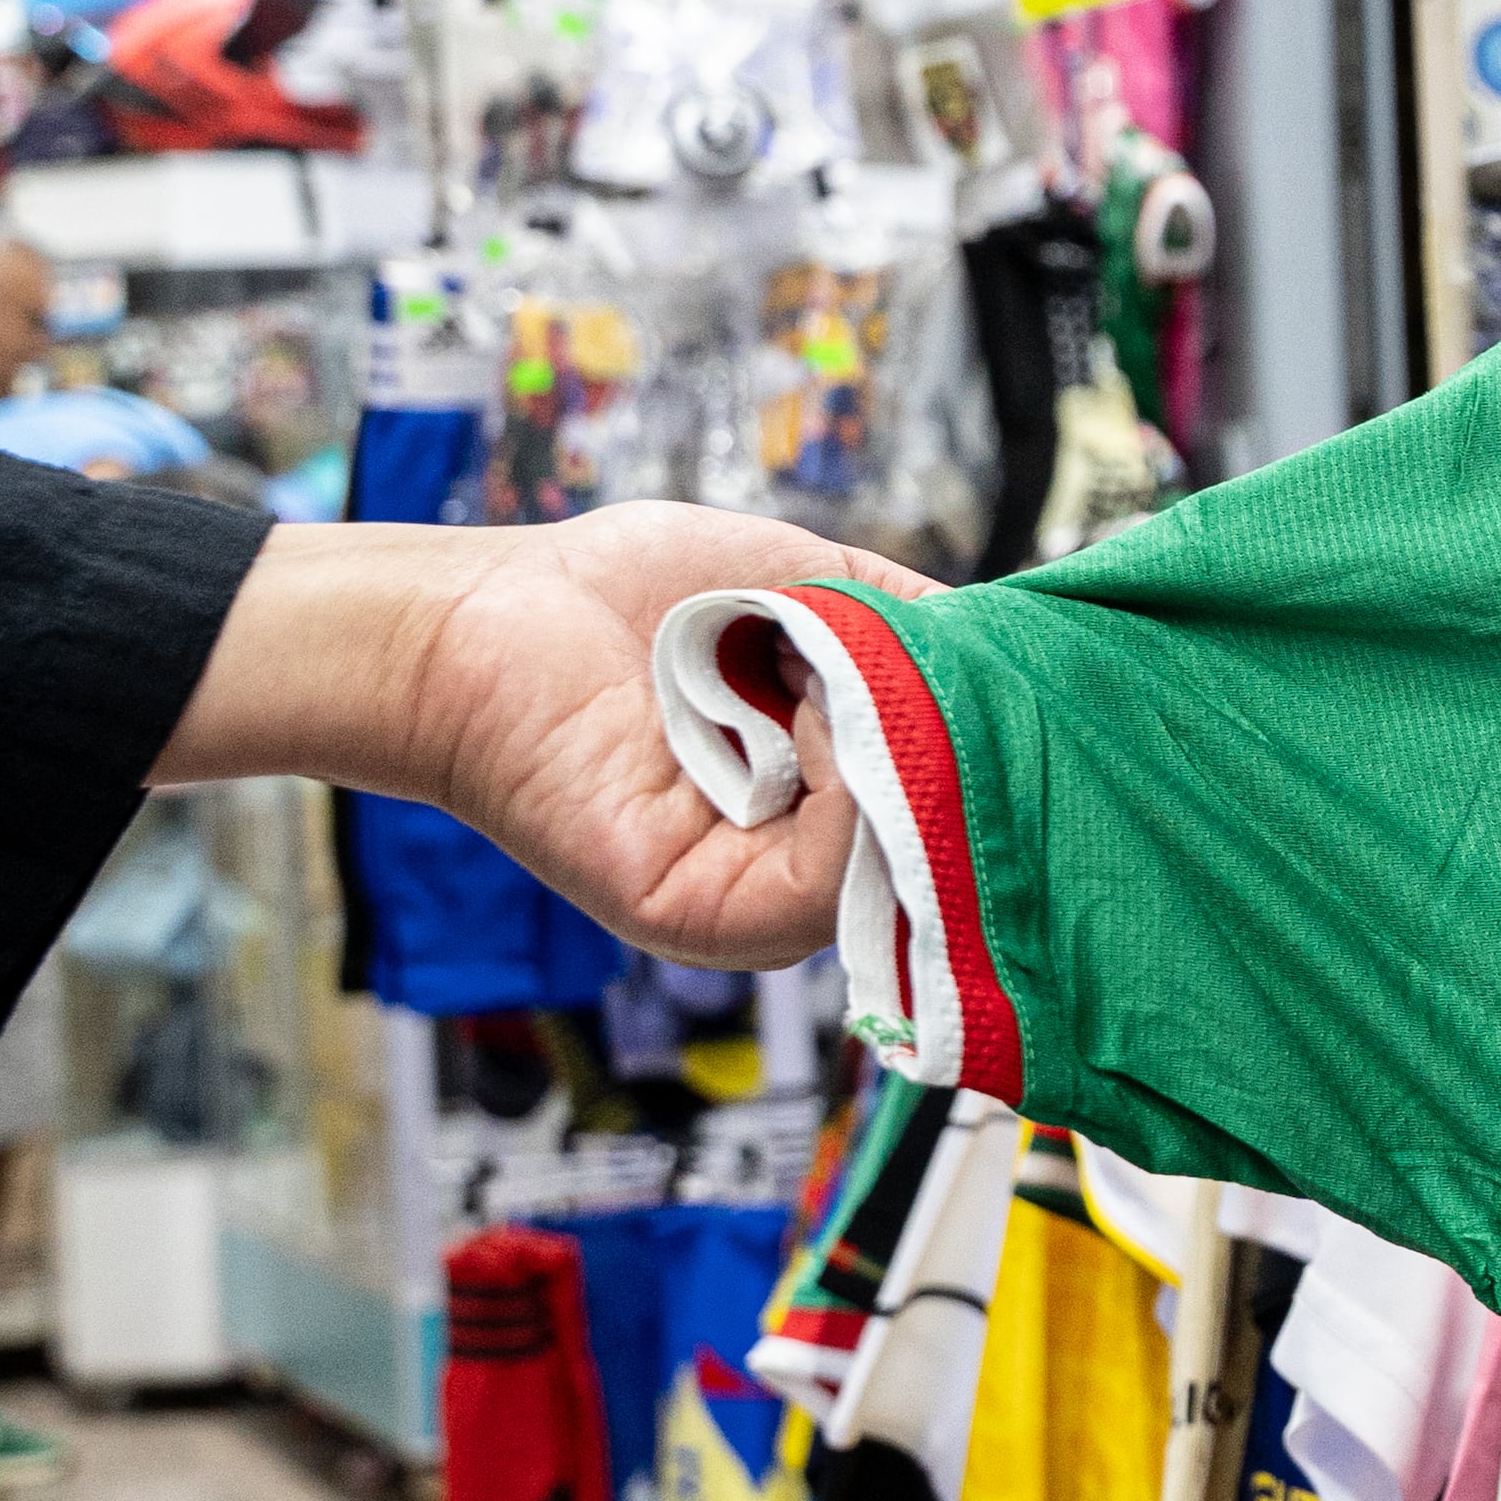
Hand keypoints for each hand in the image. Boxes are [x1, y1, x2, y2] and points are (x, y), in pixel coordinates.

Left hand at [155, 505, 939, 968]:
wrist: (481, 615)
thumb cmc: (625, 599)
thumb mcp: (816, 586)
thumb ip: (917, 633)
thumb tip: (1019, 660)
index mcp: (831, 806)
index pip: (963, 802)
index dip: (1000, 742)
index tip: (1016, 673)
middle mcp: (801, 874)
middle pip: (950, 841)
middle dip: (962, 745)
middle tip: (937, 663)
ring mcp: (754, 905)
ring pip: (906, 863)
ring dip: (901, 752)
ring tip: (841, 669)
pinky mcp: (700, 914)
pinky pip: (830, 877)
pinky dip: (847, 783)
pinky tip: (816, 705)